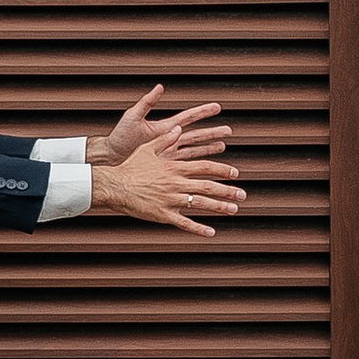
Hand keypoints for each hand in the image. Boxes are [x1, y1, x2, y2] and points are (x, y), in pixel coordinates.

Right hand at [89, 119, 247, 236]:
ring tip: (234, 209)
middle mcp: (176, 183)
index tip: (235, 173)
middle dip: (228, 190)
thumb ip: (166, 138)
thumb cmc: (130, 166)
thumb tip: (179, 127)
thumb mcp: (148, 148)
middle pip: (207, 186)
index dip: (222, 170)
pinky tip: (211, 232)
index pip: (205, 167)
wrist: (115, 186)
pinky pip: (184, 223)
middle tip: (243, 194)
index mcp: (174, 167)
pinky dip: (199, 228)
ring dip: (219, 207)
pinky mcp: (163, 214)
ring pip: (200, 204)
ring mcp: (170, 200)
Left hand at [95, 84, 227, 169]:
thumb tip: (160, 87)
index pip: (188, 118)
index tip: (217, 107)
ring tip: (223, 146)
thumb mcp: (133, 117)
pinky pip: (185, 167)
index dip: (203, 112)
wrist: (111, 157)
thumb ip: (147, 103)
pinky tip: (206, 168)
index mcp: (164, 128)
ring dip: (208, 149)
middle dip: (212, 132)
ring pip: (194, 151)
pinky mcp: (165, 167)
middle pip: (196, 135)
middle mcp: (169, 140)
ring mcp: (168, 154)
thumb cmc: (119, 137)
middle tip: (229, 130)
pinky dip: (197, 167)